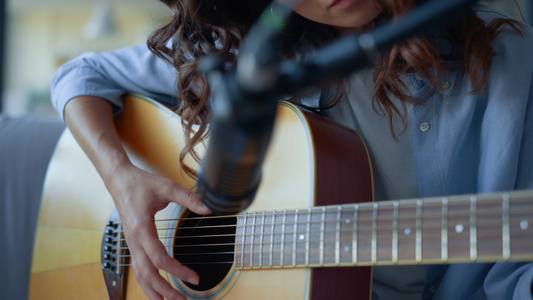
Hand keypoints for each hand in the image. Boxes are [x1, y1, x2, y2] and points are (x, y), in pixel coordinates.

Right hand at [107, 163, 211, 299]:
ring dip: (154, 290)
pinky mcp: (132, 243)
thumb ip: (188, 198)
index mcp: (141, 229)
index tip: (193, 278)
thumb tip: (208, 208)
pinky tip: (156, 289)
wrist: (119, 180)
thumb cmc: (139, 184)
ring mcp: (131, 244)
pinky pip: (137, 268)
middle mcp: (134, 241)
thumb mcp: (166, 187)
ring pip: (140, 275)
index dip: (177, 271)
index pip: (160, 258)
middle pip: (147, 274)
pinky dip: (147, 282)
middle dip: (164, 290)